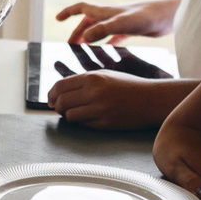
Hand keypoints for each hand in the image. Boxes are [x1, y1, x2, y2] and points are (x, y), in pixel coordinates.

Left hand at [48, 71, 190, 130]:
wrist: (151, 99)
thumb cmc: (127, 86)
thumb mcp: (105, 75)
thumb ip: (83, 81)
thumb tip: (59, 91)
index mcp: (92, 78)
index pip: (60, 86)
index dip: (51, 94)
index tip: (50, 100)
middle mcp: (94, 92)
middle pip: (61, 102)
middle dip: (57, 107)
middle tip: (59, 109)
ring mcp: (100, 109)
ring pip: (69, 116)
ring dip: (68, 116)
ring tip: (75, 113)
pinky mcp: (105, 123)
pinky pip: (83, 124)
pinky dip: (81, 122)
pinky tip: (88, 118)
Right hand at [54, 0, 177, 43]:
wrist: (169, 15)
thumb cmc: (147, 16)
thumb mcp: (122, 24)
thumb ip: (103, 30)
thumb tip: (84, 38)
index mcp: (106, 11)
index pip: (82, 8)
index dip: (68, 12)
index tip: (57, 19)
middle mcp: (111, 15)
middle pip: (88, 21)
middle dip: (77, 31)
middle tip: (70, 44)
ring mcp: (121, 22)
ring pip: (100, 29)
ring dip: (90, 37)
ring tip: (83, 48)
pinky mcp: (132, 30)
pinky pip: (114, 36)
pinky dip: (107, 43)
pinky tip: (106, 51)